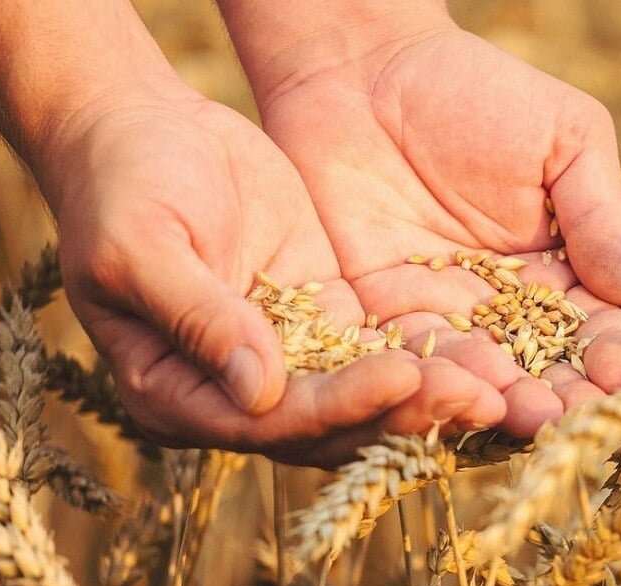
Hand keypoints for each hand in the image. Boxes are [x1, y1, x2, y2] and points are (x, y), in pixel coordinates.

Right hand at [42, 86, 504, 466]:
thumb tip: (258, 393)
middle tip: (480, 402)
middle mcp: (237, 391)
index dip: (337, 405)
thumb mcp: (142, 247)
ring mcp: (286, 354)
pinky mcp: (324, 315)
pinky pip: (380, 342)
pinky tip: (485, 347)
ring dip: (430, 390)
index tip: (402, 377)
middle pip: (330, 421)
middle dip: (405, 412)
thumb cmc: (121, 185)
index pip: (268, 420)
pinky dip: (428, 349)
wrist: (143, 129)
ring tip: (499, 385)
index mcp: (176, 394)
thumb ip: (199, 317)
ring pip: (365, 390)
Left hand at [235, 19, 620, 436]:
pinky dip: (420, 380)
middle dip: (555, 396)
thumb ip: (603, 219)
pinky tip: (442, 396)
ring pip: (471, 372)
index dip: (608, 355)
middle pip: (535, 366)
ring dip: (495, 399)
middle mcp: (500, 305)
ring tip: (516, 418)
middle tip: (567, 422)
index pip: (593, 327)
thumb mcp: (563, 141)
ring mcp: (437, 313)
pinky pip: (399, 356)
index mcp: (559, 268)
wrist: (364, 66)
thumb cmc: (479, 90)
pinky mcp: (372, 313)